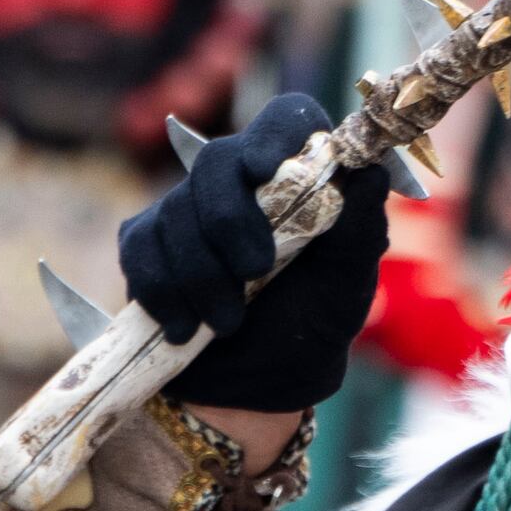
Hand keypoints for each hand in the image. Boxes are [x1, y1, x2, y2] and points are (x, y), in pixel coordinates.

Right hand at [123, 90, 388, 410]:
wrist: (256, 391)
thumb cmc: (310, 327)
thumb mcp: (347, 288)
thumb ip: (359, 231)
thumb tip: (368, 171)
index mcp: (298, 178)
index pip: (286, 119)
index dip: (274, 135)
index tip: (267, 171)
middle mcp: (240, 181)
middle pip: (217, 161)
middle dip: (230, 220)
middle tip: (255, 272)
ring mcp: (186, 209)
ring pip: (177, 214)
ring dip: (204, 278)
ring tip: (229, 322)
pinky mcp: (145, 242)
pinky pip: (142, 249)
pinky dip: (166, 294)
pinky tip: (188, 327)